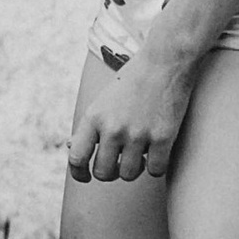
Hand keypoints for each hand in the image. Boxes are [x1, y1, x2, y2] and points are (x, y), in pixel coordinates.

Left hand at [68, 55, 192, 186]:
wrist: (165, 61)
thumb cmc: (133, 79)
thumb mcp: (103, 99)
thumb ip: (90, 125)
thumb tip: (72, 148)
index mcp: (94, 117)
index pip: (77, 158)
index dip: (79, 173)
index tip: (85, 176)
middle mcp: (113, 128)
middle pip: (103, 172)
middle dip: (110, 172)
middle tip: (118, 163)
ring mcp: (138, 134)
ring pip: (129, 174)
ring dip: (134, 169)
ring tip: (139, 154)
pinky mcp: (163, 137)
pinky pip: (156, 170)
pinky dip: (156, 166)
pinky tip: (157, 153)